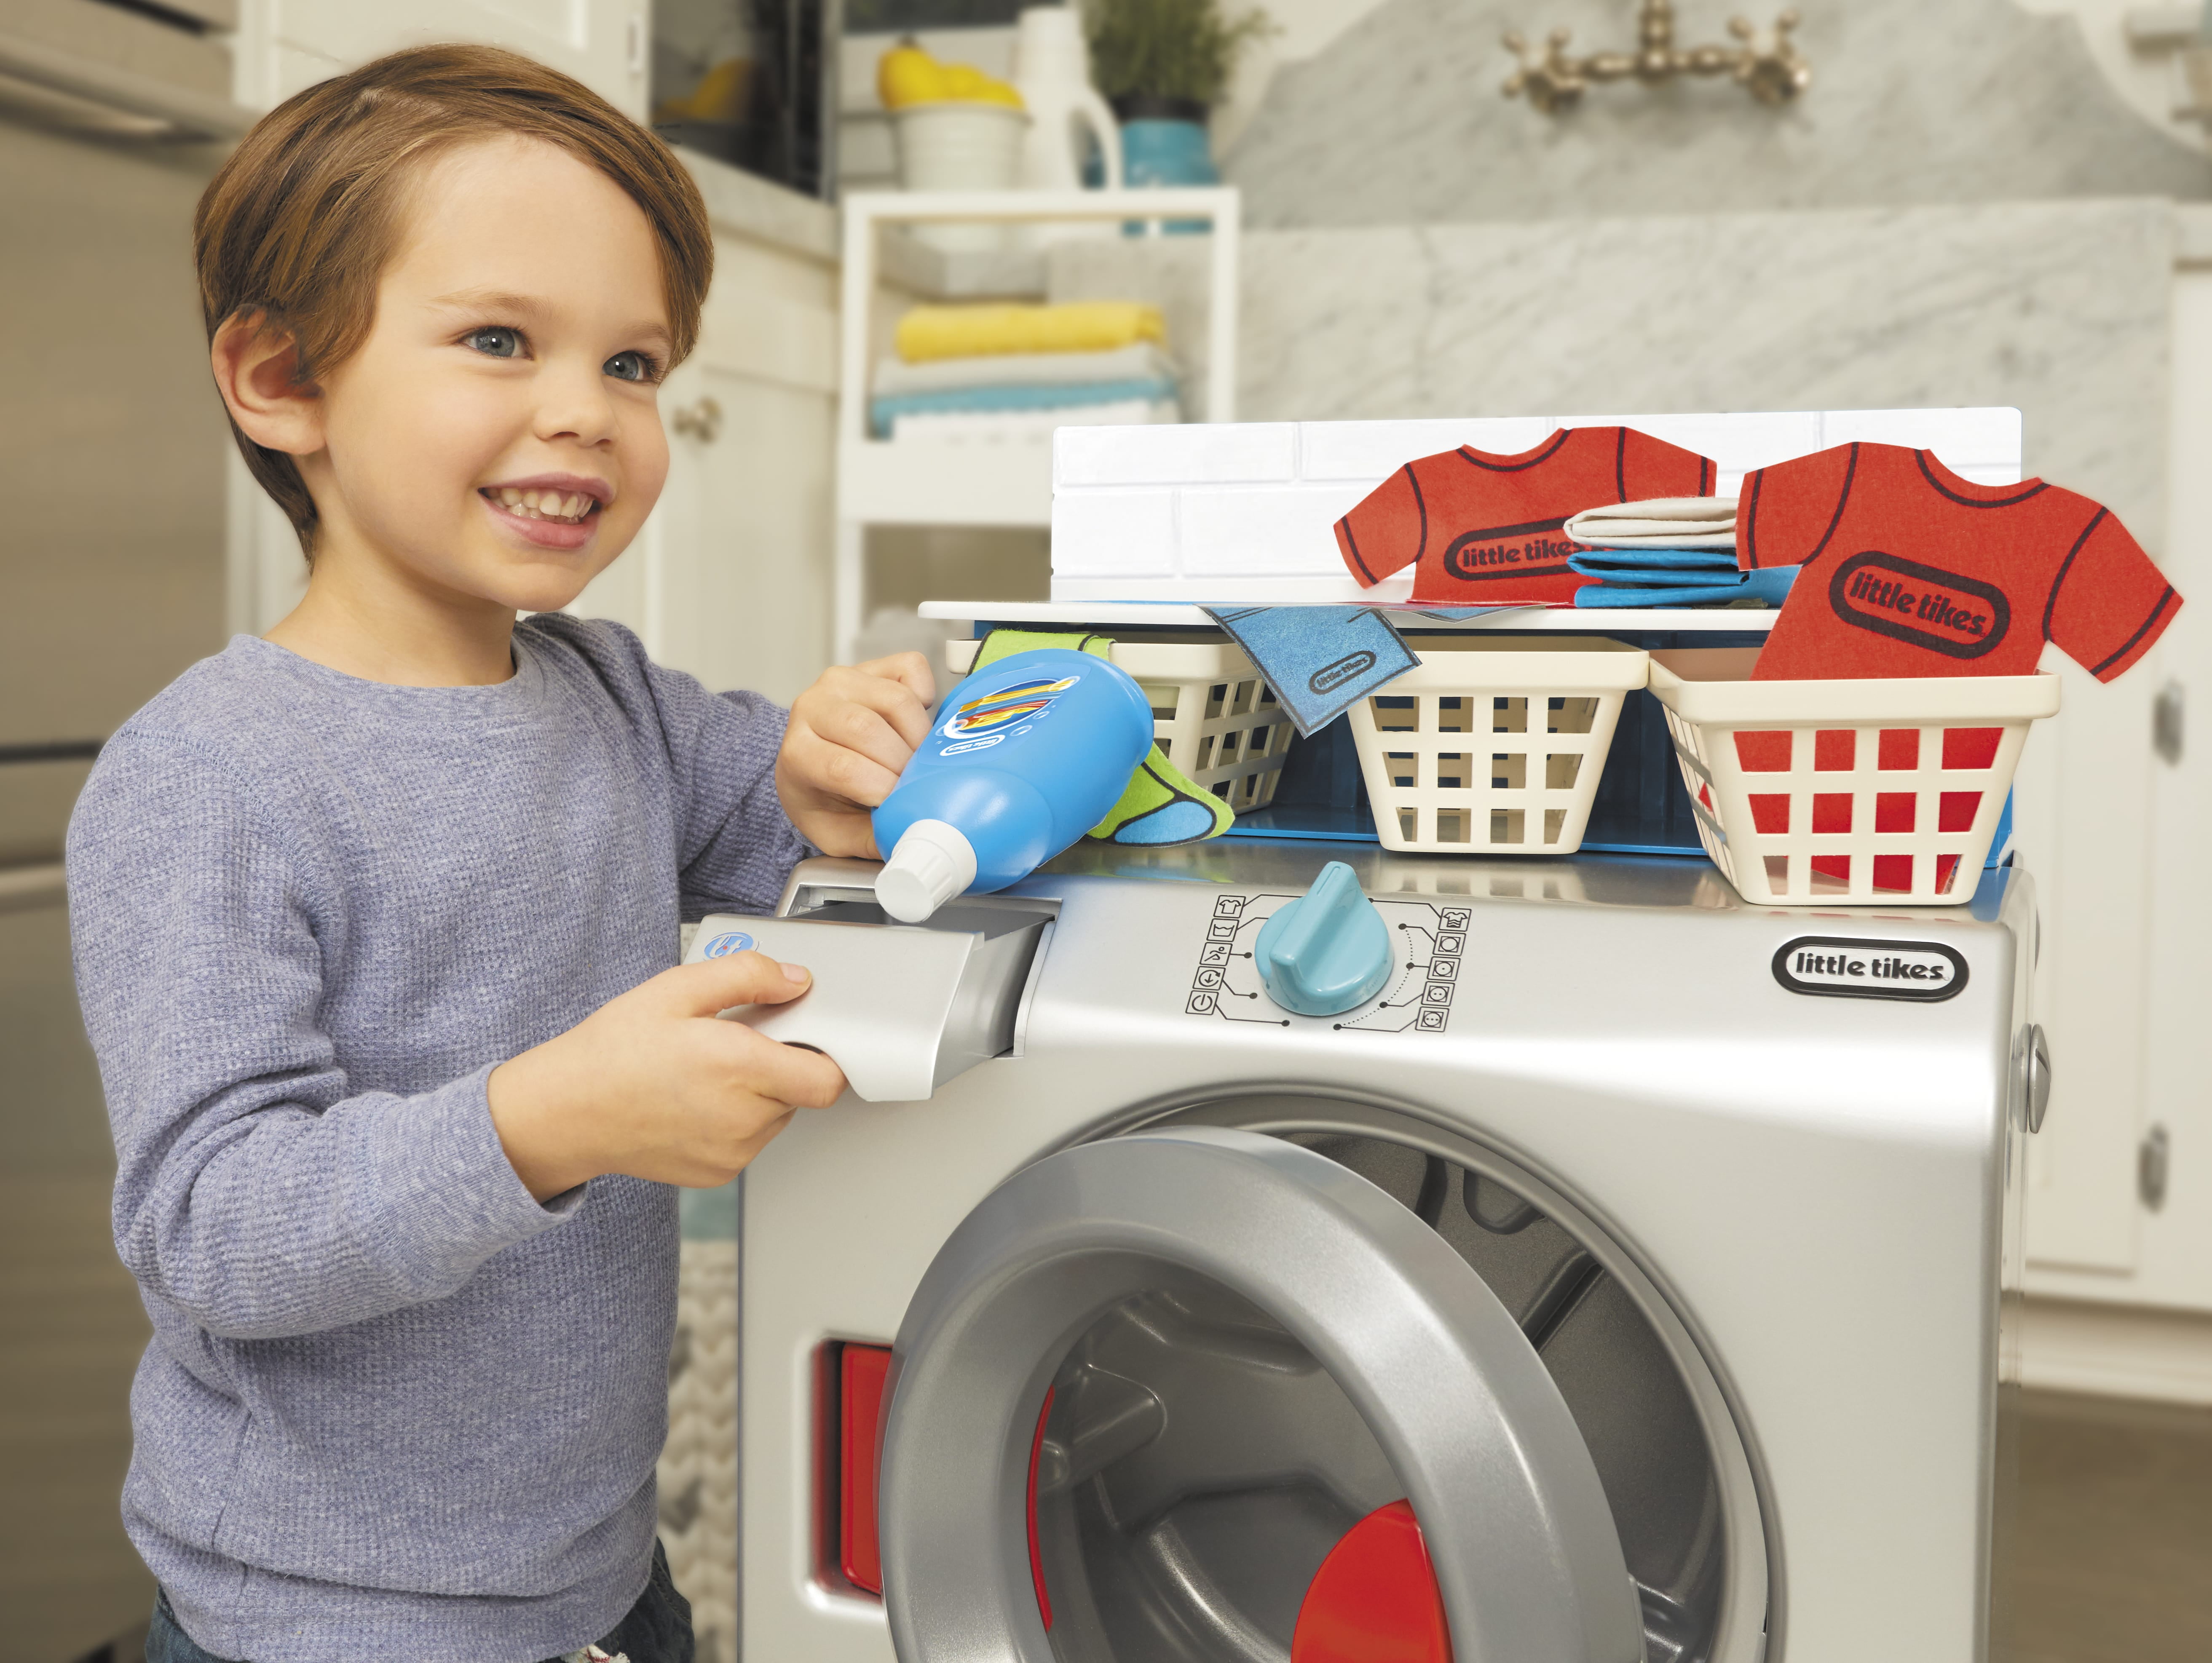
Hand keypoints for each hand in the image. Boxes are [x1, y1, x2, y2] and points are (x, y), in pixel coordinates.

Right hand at [487, 951, 848, 1199]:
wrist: (566, 1113)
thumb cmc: (613, 1051)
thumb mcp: (676, 989)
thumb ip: (745, 976)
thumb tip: (795, 980)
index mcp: (738, 1067)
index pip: (827, 1079)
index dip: (827, 1054)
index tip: (805, 1034)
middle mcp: (742, 1117)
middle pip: (803, 1092)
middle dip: (782, 1064)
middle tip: (735, 1042)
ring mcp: (732, 1152)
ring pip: (778, 1116)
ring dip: (760, 1092)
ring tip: (708, 1071)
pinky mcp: (718, 1173)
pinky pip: (751, 1140)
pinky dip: (738, 1118)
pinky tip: (697, 1099)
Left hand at [776, 652, 935, 856]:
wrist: (814, 763)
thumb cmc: (827, 799)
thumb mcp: (839, 835)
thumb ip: (873, 839)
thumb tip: (912, 840)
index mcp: (797, 753)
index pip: (843, 767)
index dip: (883, 788)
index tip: (901, 803)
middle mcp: (813, 707)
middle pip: (869, 730)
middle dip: (904, 763)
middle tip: (917, 784)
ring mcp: (842, 681)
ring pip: (896, 700)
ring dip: (920, 735)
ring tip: (919, 759)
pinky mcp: (872, 666)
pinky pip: (911, 669)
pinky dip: (926, 695)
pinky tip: (916, 723)